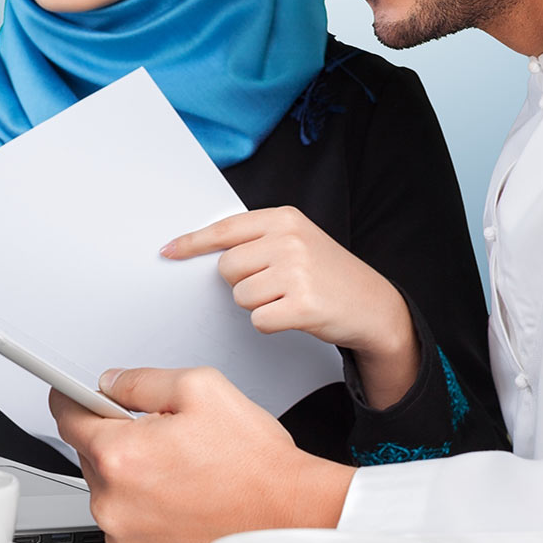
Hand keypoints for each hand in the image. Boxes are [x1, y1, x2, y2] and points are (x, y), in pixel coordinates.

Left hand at [50, 367, 353, 542]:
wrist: (286, 518)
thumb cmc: (254, 463)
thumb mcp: (200, 388)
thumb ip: (142, 380)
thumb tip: (112, 382)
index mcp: (121, 456)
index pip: (67, 416)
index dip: (70, 396)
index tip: (69, 391)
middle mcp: (114, 501)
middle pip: (89, 451)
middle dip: (116, 433)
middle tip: (162, 428)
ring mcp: (126, 531)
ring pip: (108, 484)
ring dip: (131, 468)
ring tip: (181, 463)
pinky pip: (126, 512)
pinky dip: (143, 498)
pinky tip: (181, 488)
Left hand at [162, 207, 417, 406]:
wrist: (373, 305)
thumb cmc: (328, 274)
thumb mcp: (297, 240)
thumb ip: (258, 239)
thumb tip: (205, 249)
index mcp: (284, 218)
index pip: (225, 229)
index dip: (193, 243)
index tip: (168, 250)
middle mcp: (289, 240)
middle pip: (227, 268)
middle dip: (242, 282)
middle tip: (273, 284)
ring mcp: (297, 271)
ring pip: (240, 296)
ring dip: (258, 305)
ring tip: (287, 297)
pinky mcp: (302, 304)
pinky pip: (258, 320)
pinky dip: (270, 323)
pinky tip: (294, 315)